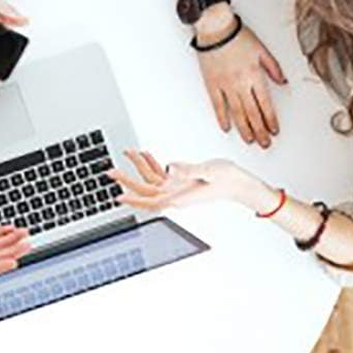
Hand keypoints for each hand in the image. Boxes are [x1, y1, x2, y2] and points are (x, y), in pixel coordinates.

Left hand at [109, 149, 274, 210]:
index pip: (151, 200)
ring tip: (128, 152)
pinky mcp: (181, 182)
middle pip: (145, 190)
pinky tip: (146, 155)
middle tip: (111, 172)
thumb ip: (189, 170)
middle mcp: (175, 194)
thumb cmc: (229, 179)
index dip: (133, 198)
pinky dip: (152, 164)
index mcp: (179, 196)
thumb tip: (170, 168)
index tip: (118, 196)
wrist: (241, 184)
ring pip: (151, 180)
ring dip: (139, 167)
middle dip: (127, 180)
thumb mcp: (210, 171)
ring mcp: (177, 189)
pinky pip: (161, 175)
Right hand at [194, 4, 286, 147]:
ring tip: (249, 139)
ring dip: (244, 128)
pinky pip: (218, 105)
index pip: (265, 104)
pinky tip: (227, 127)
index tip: (274, 130)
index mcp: (255, 75)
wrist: (214, 28)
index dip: (270, 120)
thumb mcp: (261, 50)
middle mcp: (240, 84)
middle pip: (252, 113)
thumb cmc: (236, 36)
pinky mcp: (212, 84)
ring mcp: (225, 86)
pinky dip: (223, 118)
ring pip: (237, 113)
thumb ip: (273, 68)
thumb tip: (282, 81)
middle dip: (260, 130)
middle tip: (264, 142)